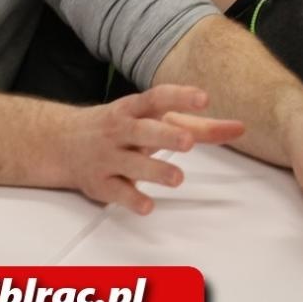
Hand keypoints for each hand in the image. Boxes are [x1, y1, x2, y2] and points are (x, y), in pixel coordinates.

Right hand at [55, 84, 244, 214]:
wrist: (61, 142)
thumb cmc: (122, 128)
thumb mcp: (155, 119)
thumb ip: (199, 126)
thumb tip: (241, 129)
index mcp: (134, 109)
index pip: (156, 97)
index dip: (180, 96)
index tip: (203, 98)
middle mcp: (119, 130)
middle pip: (142, 130)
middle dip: (164, 135)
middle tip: (188, 142)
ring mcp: (107, 157)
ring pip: (129, 163)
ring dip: (153, 170)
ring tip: (177, 178)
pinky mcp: (99, 183)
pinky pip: (115, 192)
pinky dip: (131, 199)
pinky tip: (147, 205)